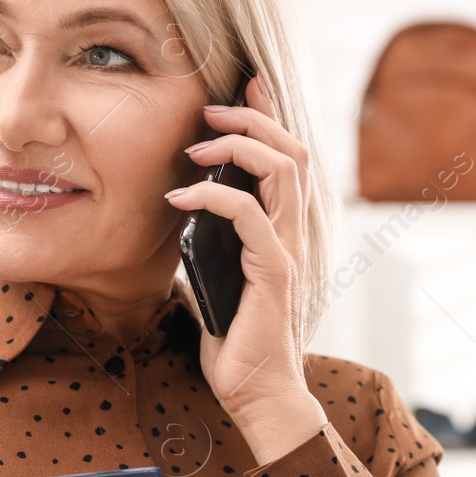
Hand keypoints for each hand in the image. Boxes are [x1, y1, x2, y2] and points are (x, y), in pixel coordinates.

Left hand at [164, 76, 325, 463]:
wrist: (258, 392)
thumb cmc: (237, 339)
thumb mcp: (219, 274)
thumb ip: (214, 241)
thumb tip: (185, 209)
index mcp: (285, 231)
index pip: (289, 158)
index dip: (271, 115)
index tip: (245, 84)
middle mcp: (295, 234)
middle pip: (293, 151)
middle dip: (253, 117)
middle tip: (212, 105)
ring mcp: (289, 252)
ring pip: (282, 171)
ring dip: (237, 144)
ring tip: (196, 142)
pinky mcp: (274, 272)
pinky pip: (250, 216)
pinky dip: (213, 195)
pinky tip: (180, 197)